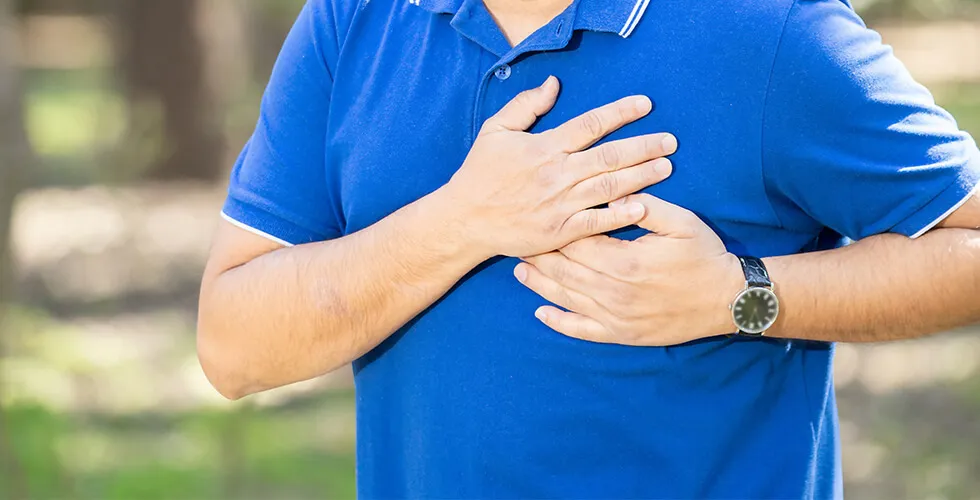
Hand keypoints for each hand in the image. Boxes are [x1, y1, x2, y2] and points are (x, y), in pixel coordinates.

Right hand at [441, 76, 676, 258]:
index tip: (645, 105)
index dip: (621, 112)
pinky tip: (643, 207)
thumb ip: (525, 105)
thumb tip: (554, 85)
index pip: (591, 124)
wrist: (465, 219)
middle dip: (644, 146)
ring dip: (641, 176)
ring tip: (666, 167)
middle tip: (671, 141)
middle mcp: (556, 174)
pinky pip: (596, 223)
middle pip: (609, 156)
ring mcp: (559, 204)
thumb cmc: (480, 174)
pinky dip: (619, 215)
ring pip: (609, 187)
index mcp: (545, 147)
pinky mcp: (559, 232)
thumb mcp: (496, 131)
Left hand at [513, 194, 744, 345]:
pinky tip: (541, 313)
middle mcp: (613, 292)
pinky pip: (582, 331)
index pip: (576, 242)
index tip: (537, 218)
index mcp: (624, 261)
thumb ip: (645, 206)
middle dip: (539, 255)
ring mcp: (615, 317)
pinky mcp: (621, 335)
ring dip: (539, 285)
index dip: (553, 231)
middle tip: (518, 241)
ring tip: (519, 269)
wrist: (729, 300)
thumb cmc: (705, 256)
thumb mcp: (681, 222)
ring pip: (566, 299)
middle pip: (563, 271)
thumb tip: (616, 189)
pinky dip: (559, 322)